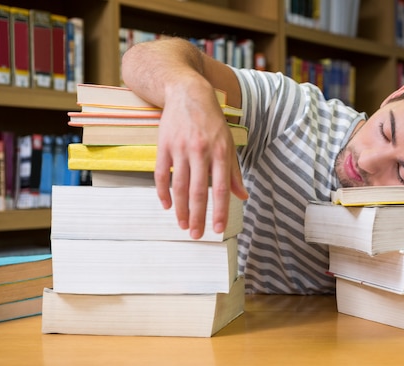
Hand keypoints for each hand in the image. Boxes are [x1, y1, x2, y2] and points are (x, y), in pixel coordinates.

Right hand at [154, 78, 246, 238]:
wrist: (187, 93)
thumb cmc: (212, 121)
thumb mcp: (228, 143)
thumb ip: (234, 172)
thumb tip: (242, 196)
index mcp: (221, 152)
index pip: (221, 189)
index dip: (220, 211)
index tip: (218, 229)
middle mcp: (201, 151)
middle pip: (198, 191)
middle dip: (197, 217)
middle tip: (196, 235)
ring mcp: (180, 149)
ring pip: (179, 186)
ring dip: (181, 209)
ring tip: (182, 225)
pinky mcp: (163, 146)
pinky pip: (161, 174)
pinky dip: (163, 192)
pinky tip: (167, 206)